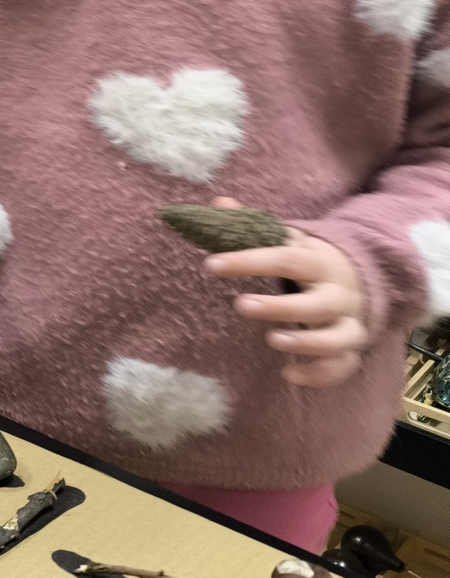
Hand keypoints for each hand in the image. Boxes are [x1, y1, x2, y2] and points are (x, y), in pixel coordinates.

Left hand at [202, 198, 366, 387]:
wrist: (366, 280)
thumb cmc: (311, 262)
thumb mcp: (290, 240)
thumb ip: (253, 225)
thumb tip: (219, 202)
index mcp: (318, 262)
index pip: (285, 258)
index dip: (248, 261)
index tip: (210, 265)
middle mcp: (337, 295)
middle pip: (315, 304)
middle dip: (280, 307)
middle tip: (241, 306)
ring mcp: (348, 323)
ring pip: (337, 338)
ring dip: (306, 343)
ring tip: (272, 340)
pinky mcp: (350, 349)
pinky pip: (342, 366)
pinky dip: (320, 374)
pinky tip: (290, 375)